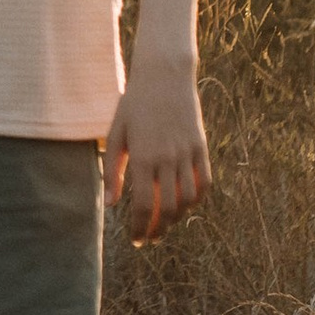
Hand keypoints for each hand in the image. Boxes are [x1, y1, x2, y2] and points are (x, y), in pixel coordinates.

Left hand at [106, 59, 208, 244]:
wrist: (164, 75)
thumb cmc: (134, 103)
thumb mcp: (117, 133)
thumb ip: (113, 171)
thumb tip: (111, 205)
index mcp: (143, 157)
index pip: (143, 207)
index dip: (140, 228)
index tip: (136, 239)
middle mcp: (167, 159)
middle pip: (167, 209)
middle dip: (158, 230)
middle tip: (150, 238)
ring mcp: (187, 153)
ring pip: (187, 200)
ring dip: (177, 218)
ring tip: (165, 223)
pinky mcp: (201, 147)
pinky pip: (204, 182)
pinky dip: (196, 199)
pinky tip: (185, 204)